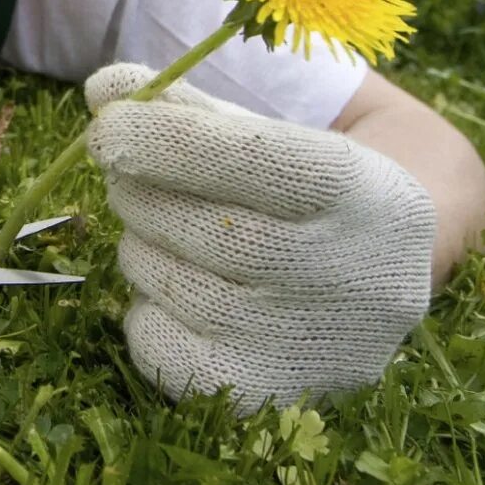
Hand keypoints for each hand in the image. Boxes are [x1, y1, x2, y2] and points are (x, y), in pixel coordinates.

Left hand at [84, 62, 435, 413]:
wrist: (384, 275)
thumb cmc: (303, 191)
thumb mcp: (265, 134)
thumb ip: (183, 107)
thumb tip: (101, 90)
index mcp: (358, 191)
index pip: (250, 160)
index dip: (164, 139)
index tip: (105, 127)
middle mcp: (345, 274)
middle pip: (201, 225)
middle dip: (139, 191)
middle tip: (129, 177)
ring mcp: (306, 344)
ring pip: (167, 281)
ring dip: (138, 244)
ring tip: (166, 233)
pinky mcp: (263, 394)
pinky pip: (155, 346)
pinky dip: (143, 311)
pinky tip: (175, 292)